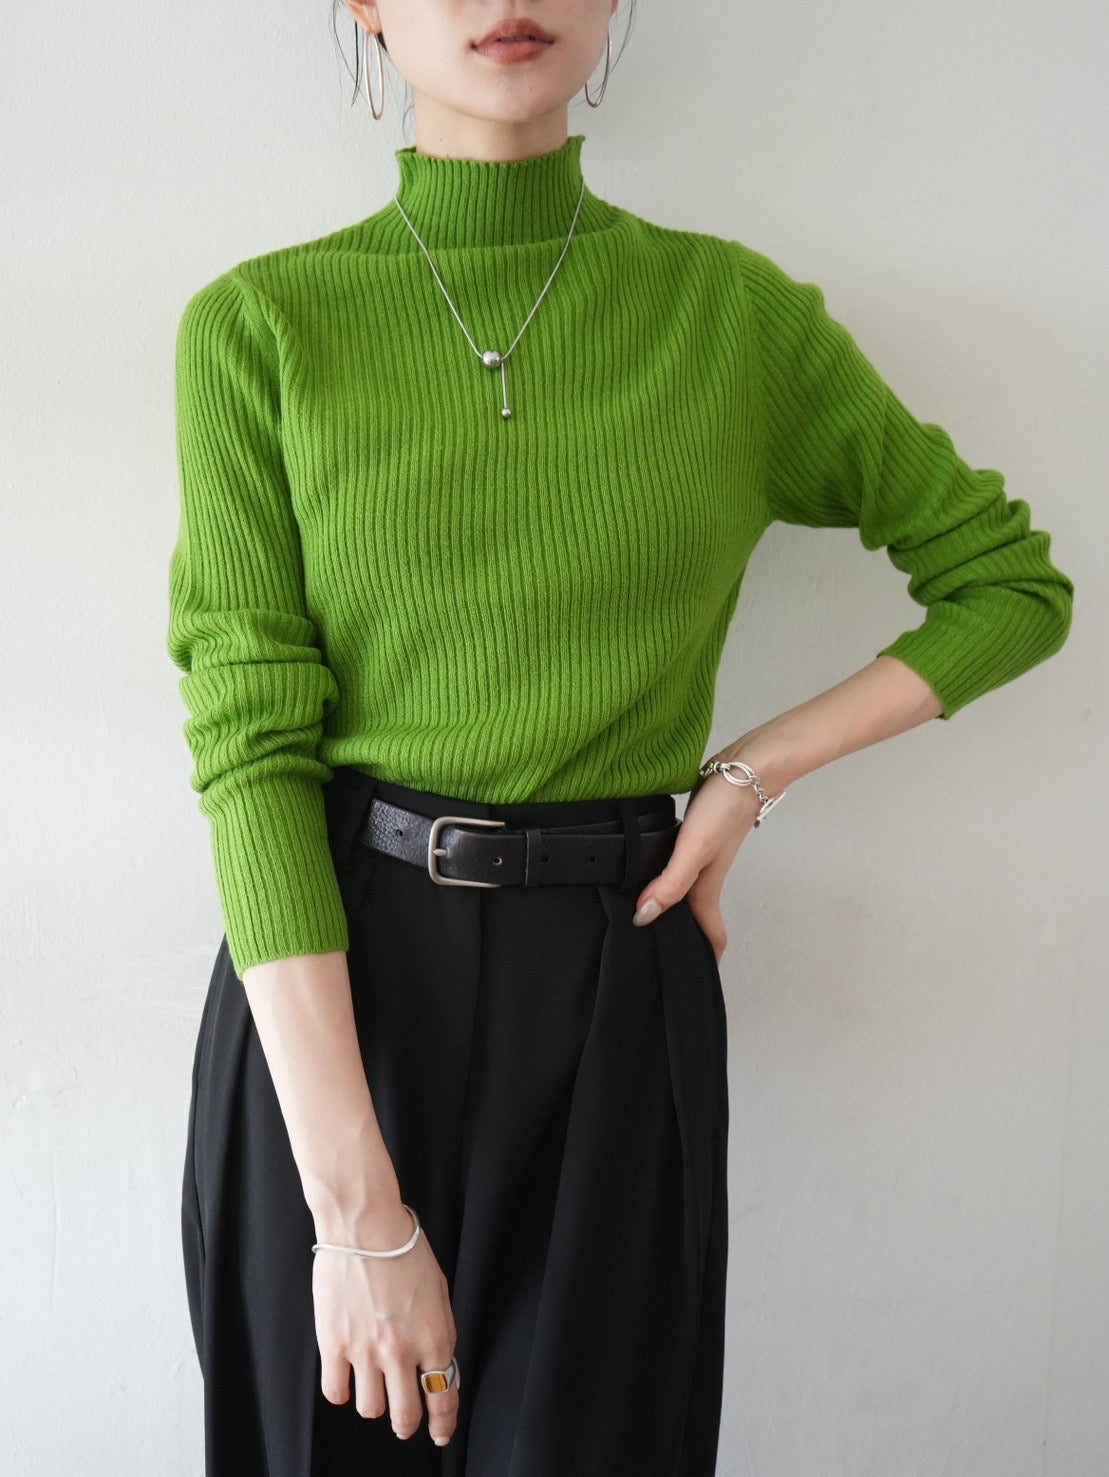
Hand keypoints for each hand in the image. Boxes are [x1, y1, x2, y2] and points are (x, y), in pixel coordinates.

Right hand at [313, 1199, 459, 1447]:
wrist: (365, 1225)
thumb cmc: (405, 1250)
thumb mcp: (438, 1292)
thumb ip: (438, 1334)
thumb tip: (438, 1367)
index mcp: (434, 1337)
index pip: (443, 1397)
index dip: (442, 1423)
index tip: (439, 1433)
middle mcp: (402, 1352)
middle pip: (405, 1416)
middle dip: (406, 1425)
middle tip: (403, 1422)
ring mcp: (365, 1351)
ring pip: (370, 1409)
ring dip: (373, 1401)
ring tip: (372, 1384)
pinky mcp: (334, 1345)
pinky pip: (336, 1393)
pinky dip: (342, 1391)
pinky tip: (346, 1377)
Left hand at [631, 770, 759, 962]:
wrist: (747, 768)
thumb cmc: (725, 809)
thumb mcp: (695, 849)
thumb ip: (671, 882)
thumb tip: (644, 916)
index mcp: (706, 887)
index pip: (710, 933)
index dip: (704, 957)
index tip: (692, 978)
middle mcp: (704, 875)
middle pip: (695, 914)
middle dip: (685, 936)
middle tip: (660, 953)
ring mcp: (701, 854)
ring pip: (686, 889)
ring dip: (674, 905)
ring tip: (651, 918)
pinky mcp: (694, 834)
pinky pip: (680, 865)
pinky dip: (668, 876)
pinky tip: (652, 871)